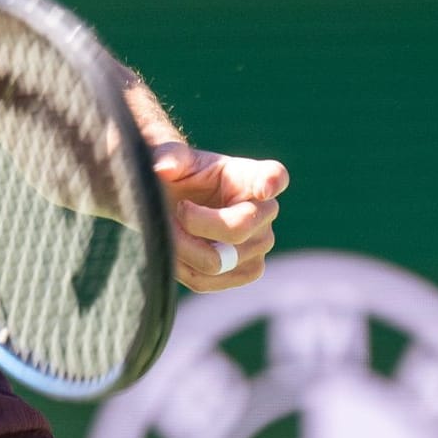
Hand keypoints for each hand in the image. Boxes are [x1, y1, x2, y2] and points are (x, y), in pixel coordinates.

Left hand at [148, 137, 287, 292]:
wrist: (181, 207)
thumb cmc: (185, 177)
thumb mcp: (173, 158)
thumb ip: (168, 156)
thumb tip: (164, 167)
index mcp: (251, 176)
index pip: (273, 176)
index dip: (271, 183)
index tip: (264, 187)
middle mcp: (265, 211)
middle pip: (238, 227)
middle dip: (195, 223)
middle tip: (175, 210)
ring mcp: (260, 244)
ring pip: (217, 261)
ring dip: (181, 247)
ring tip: (167, 229)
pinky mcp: (247, 271)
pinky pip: (208, 281)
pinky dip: (181, 268)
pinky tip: (174, 250)